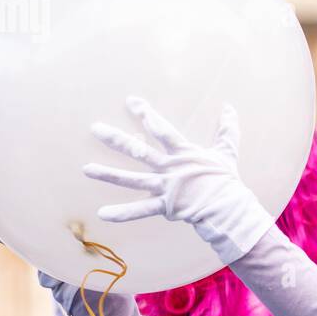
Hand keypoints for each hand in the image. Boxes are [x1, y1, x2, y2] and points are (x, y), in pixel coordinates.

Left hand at [84, 96, 273, 265]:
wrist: (229, 208)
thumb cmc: (226, 179)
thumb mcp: (226, 151)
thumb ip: (227, 129)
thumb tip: (230, 108)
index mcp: (183, 153)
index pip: (161, 130)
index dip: (146, 115)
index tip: (131, 101)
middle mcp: (170, 168)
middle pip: (139, 151)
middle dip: (116, 139)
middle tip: (95, 128)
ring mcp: (165, 187)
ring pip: (132, 179)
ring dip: (108, 174)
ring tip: (86, 169)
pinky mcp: (164, 206)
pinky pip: (140, 210)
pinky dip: (123, 213)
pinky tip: (102, 213)